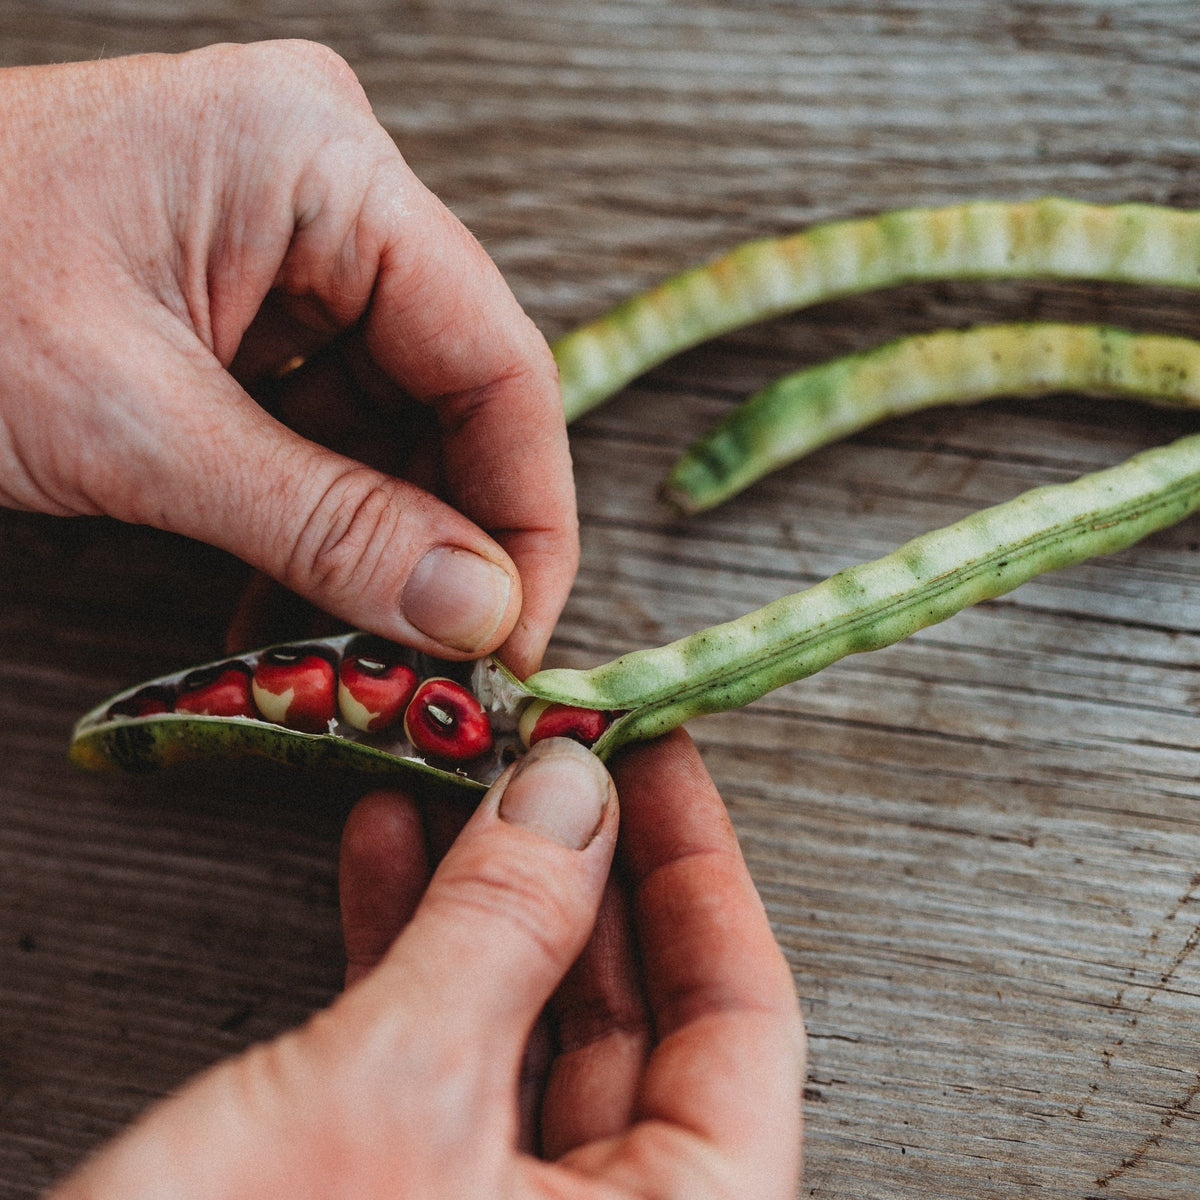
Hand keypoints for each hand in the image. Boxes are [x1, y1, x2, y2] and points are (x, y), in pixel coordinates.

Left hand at [0, 42, 575, 673]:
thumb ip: (323, 523)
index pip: (496, 356)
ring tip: (358, 650)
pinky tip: (295, 600)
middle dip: (450, 540)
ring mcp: (288, 242)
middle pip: (455, 394)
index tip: (519, 635)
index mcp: (321, 163)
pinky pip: (328, 422)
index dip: (528, 512)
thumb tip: (473, 613)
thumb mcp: (132, 427)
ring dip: (382, 545)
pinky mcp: (248, 299)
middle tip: (444, 663)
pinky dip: (320, 520)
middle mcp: (328, 189)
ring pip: (397, 421)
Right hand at [51, 731, 804, 1198]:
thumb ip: (500, 930)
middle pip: (637, 1021)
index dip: (701, 867)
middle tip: (564, 759)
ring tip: (469, 787)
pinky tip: (390, 861)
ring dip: (491, 899)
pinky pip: (443, 1068)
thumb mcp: (391, 1095)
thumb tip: (568, 794)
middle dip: (587, 869)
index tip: (659, 759)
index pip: (744, 1023)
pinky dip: (416, 956)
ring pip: (531, 1034)